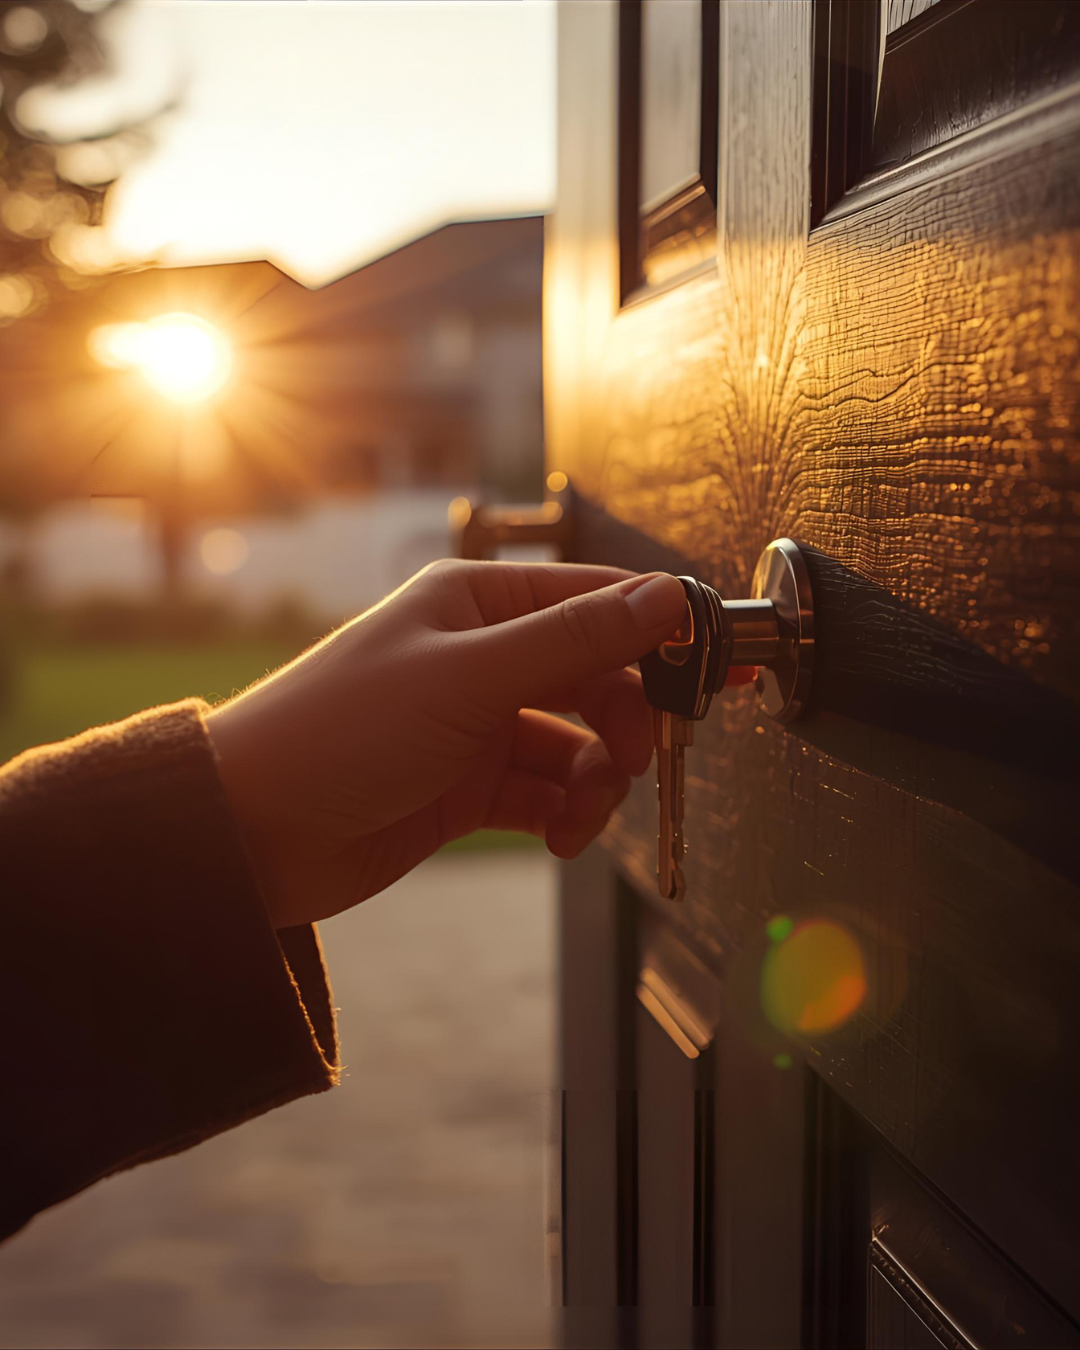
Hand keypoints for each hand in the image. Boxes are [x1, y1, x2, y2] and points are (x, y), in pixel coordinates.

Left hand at [207, 560, 750, 927]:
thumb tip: (665, 596)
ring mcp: (478, 722)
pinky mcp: (470, 784)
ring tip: (578, 817)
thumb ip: (574, 640)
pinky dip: (564, 814)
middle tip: (634, 763)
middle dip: (625, 724)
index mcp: (478, 603)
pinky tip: (558, 836)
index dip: (662, 635)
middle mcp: (483, 656)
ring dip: (595, 782)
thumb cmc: (340, 733)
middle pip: (597, 679)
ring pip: (579, 743)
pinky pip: (548, 791)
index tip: (718, 670)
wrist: (253, 833)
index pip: (598, 602)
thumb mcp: (468, 679)